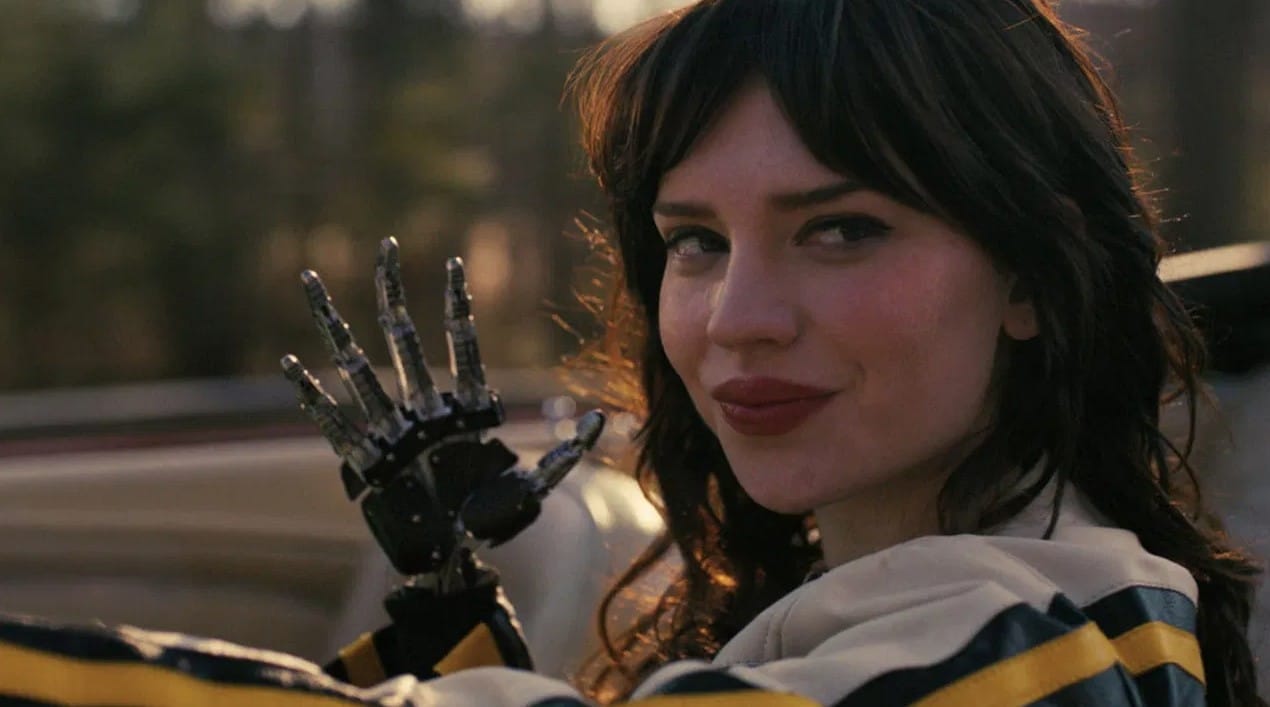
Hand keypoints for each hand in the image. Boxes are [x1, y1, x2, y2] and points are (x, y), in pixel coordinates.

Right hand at [281, 237, 604, 588]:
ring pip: (359, 367)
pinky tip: (291, 368)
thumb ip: (567, 454)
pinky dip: (314, 398)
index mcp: (465, 410)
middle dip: (393, 292)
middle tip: (385, 246)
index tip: (455, 263)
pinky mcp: (368, 462)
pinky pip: (336, 424)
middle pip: (404, 338)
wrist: (454, 560)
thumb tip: (603, 420)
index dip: (458, 304)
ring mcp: (392, 432)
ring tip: (311, 283)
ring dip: (335, 326)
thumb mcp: (536, 486)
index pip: (461, 343)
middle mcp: (424, 411)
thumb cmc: (492, 520)